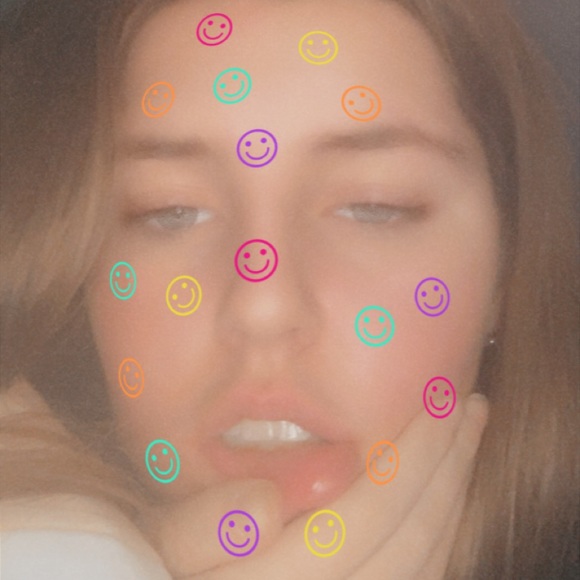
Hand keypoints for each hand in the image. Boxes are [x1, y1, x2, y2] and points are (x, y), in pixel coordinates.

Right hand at [147, 393, 487, 578]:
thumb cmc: (166, 563)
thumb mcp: (164, 545)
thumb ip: (204, 529)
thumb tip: (267, 499)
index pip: (362, 518)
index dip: (410, 457)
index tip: (439, 400)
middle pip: (409, 543)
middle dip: (448, 467)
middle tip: (469, 407)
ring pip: (426, 566)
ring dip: (454, 497)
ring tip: (465, 442)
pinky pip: (418, 579)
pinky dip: (443, 531)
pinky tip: (444, 491)